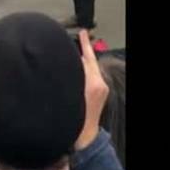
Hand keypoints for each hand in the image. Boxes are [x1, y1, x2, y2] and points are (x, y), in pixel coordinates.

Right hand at [74, 29, 109, 150]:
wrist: (84, 137)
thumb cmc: (74, 120)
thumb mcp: (68, 96)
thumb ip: (70, 77)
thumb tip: (68, 62)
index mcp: (93, 84)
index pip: (88, 58)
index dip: (84, 44)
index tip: (82, 32)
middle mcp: (100, 84)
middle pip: (90, 62)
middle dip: (82, 53)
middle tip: (76, 41)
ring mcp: (101, 89)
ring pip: (90, 69)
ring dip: (82, 62)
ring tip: (72, 56)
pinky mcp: (100, 93)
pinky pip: (92, 76)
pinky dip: (84, 71)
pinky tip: (75, 71)